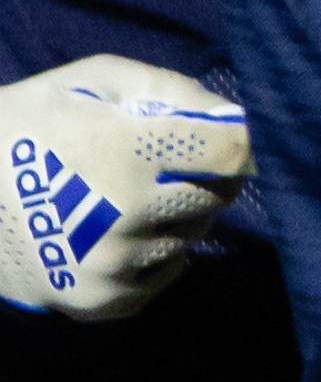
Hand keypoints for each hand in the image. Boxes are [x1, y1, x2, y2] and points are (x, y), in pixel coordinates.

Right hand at [1, 56, 250, 320]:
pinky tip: (111, 233)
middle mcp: (127, 212)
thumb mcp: (88, 81)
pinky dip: (153, 254)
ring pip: (191, 235)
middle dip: (199, 177)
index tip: (214, 139)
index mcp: (127, 150)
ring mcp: (114, 263)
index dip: (231, 142)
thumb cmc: (26, 125)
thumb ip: (166, 89)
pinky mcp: (102, 300)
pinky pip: (168, 272)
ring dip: (173, 217)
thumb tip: (232, 114)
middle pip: (218, 196)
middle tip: (156, 167)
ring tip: (120, 199)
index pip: (233, 152)